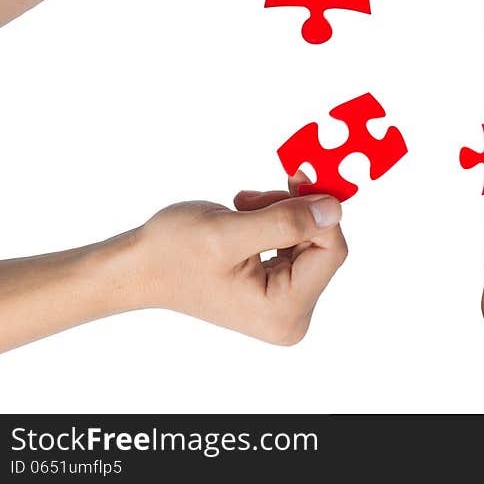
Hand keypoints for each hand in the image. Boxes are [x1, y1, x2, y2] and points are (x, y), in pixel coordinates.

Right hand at [133, 173, 346, 343]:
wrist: (139, 266)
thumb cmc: (172, 253)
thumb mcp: (229, 232)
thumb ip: (286, 221)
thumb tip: (335, 209)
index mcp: (284, 311)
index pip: (331, 251)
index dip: (318, 210)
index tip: (296, 176)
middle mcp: (291, 315)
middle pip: (322, 244)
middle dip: (293, 210)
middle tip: (252, 197)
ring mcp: (286, 303)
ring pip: (310, 237)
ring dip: (281, 211)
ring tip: (241, 207)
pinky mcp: (279, 288)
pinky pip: (298, 242)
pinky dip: (276, 219)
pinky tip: (245, 216)